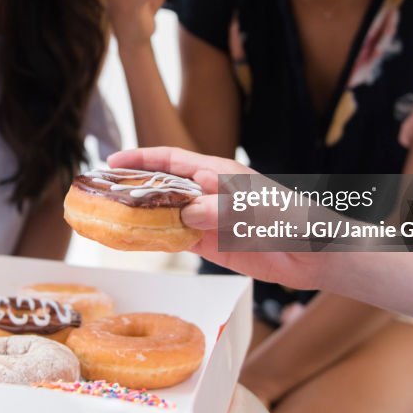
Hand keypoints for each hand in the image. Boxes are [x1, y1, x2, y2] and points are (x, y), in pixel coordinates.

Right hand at [108, 146, 324, 289]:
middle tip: (98, 193)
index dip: (141, 159)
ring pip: (163, 214)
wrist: (314, 253)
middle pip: (160, 186)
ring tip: (107, 219)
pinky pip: (176, 240)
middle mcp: (207, 193)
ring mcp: (207, 219)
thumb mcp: (256, 209)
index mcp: (217, 173)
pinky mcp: (211, 244)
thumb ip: (220, 209)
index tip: (112, 161)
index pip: (171, 160)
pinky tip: (136, 244)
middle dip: (130, 187)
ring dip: (138, 216)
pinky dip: (155, 241)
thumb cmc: (292, 219)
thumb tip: (185, 213)